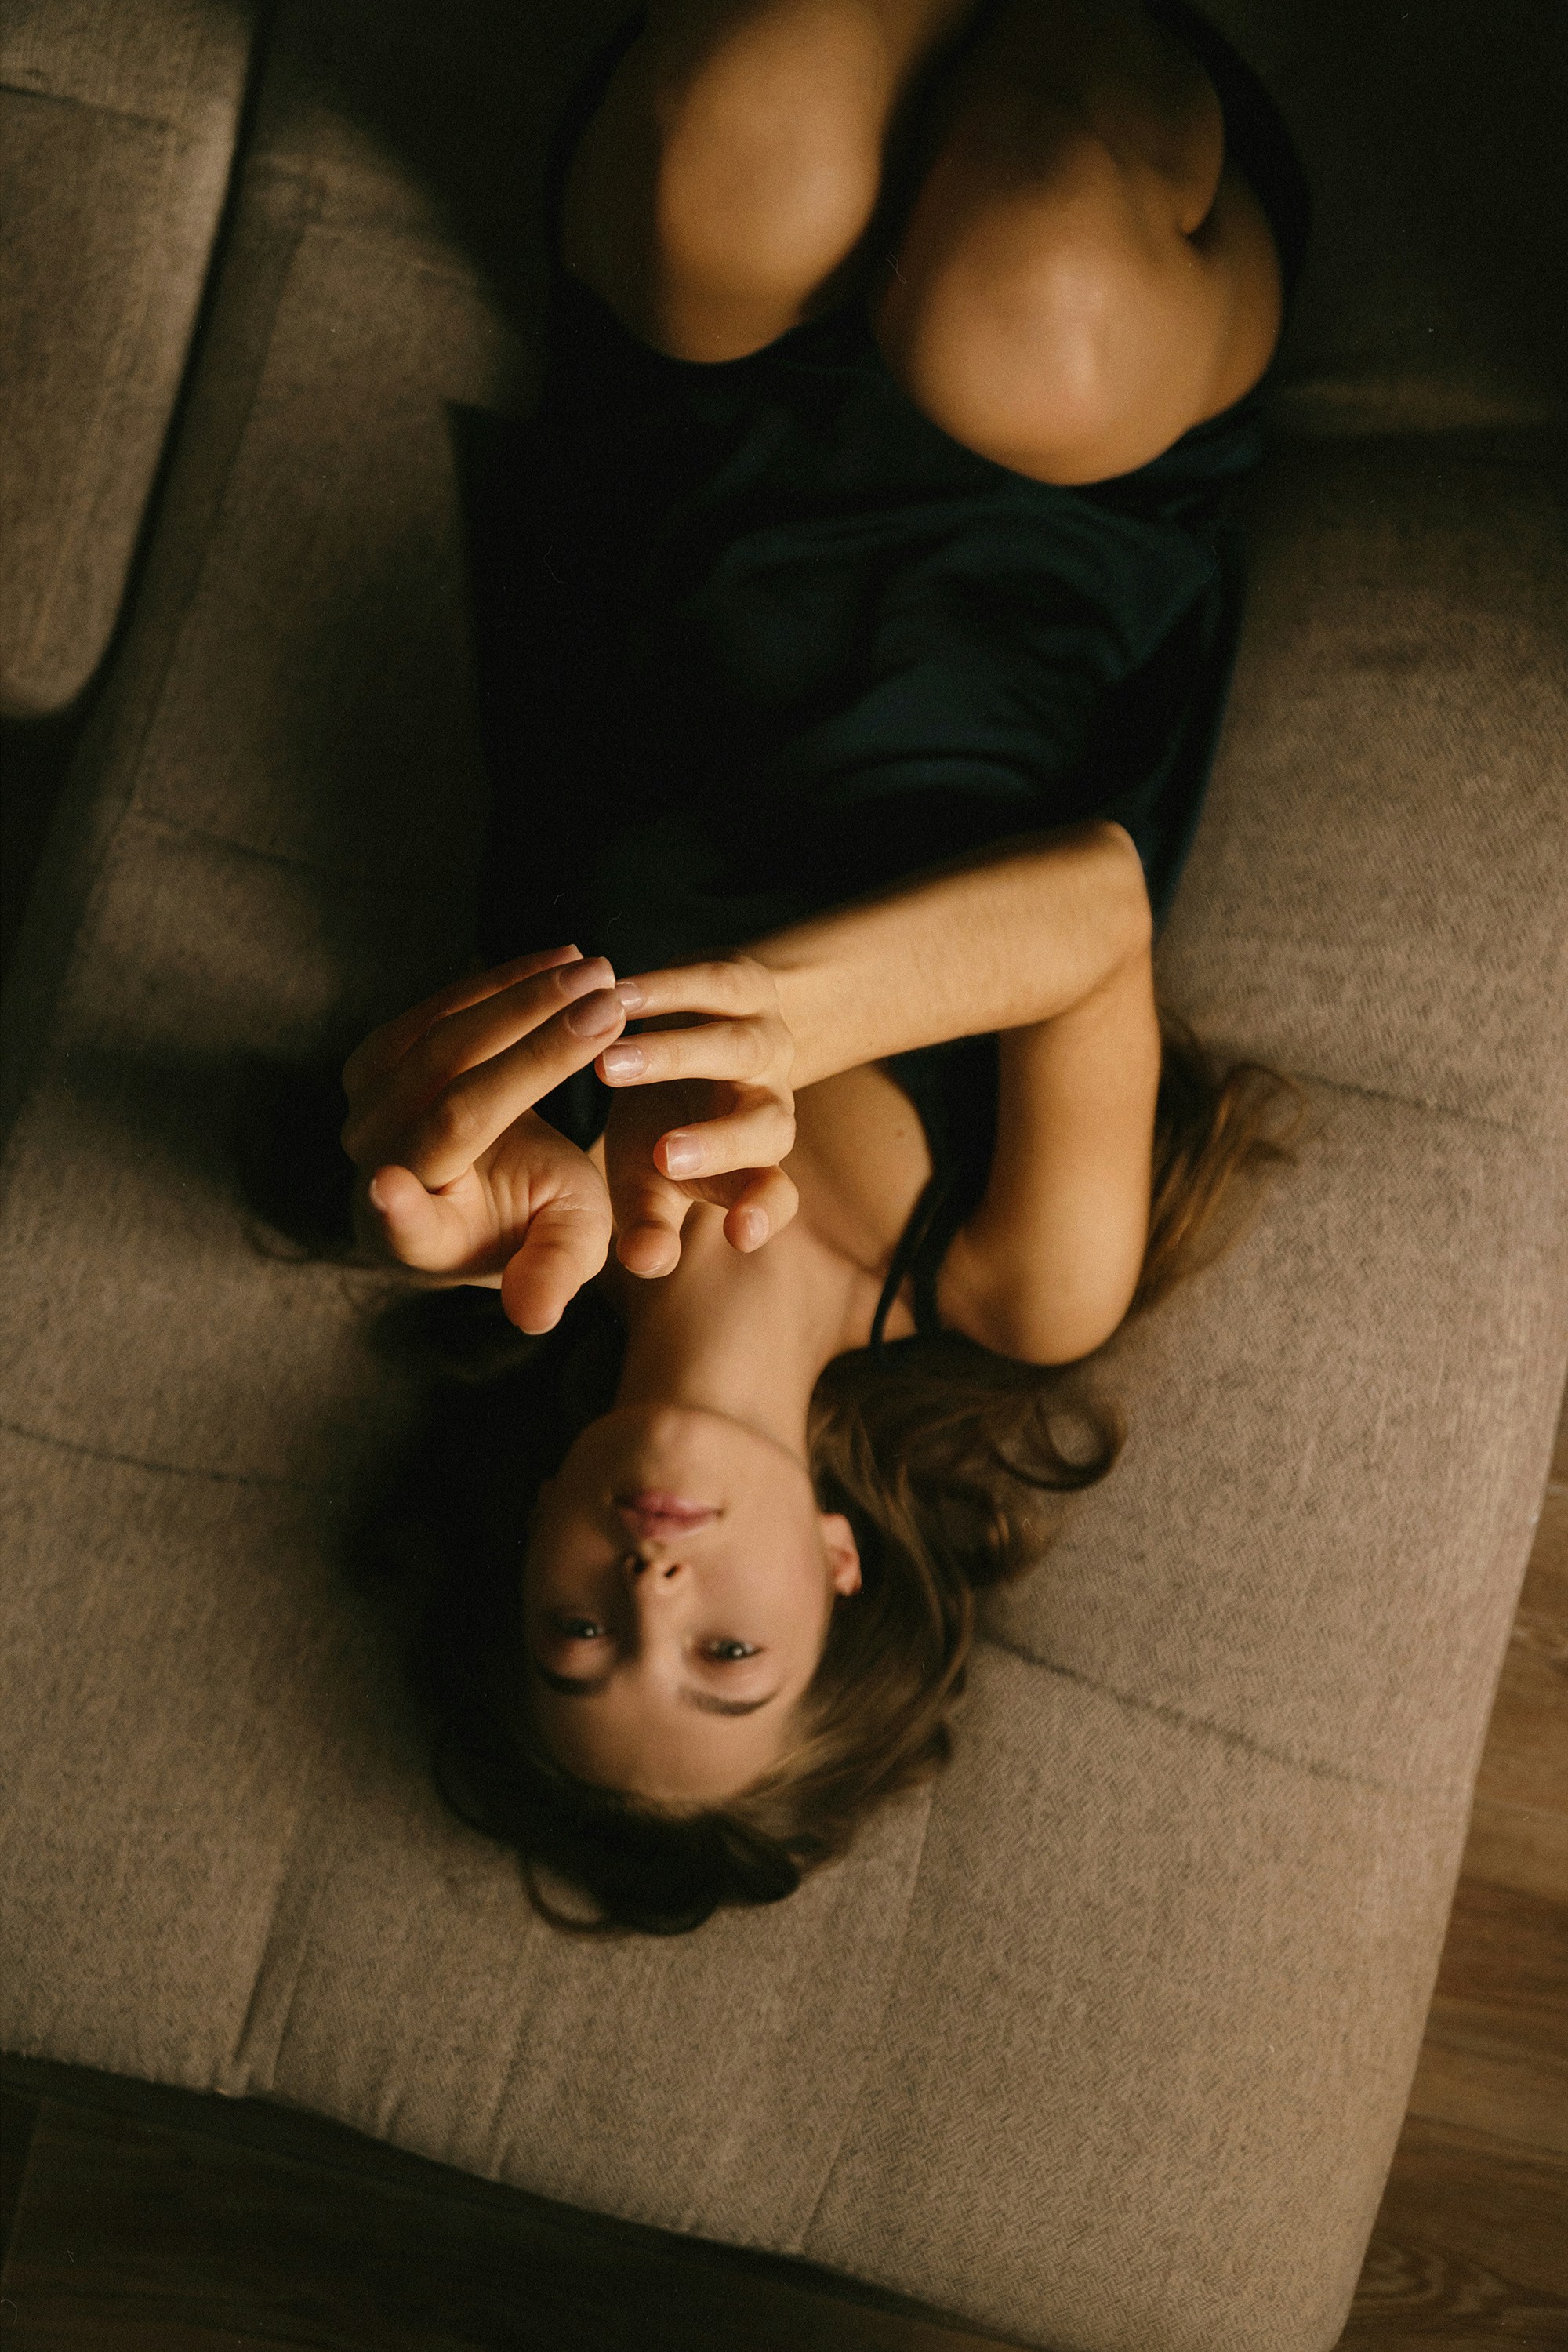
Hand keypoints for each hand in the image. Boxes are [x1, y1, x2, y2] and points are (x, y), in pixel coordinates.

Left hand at [340, 945, 636, 1331]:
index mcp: (419, 1237)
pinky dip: (499, 982)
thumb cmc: (534, 1214)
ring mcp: (367, 1111)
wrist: (489, 1171)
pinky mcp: (373, 1062)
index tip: (387, 1187)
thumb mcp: (565, 1242)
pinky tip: (559, 962)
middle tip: (611, 1001)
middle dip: (536, 1040)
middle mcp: (378, 1171)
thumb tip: (533, 1318)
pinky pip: (435, 1010)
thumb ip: (553, 1271)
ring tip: (599, 971)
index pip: (406, 1220)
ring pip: (441, 1039)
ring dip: (525, 996)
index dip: (396, 1208)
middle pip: (449, 1096)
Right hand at [593, 956, 799, 1276]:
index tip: (740, 1234)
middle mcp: (768, 1105)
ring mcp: (762, 1042)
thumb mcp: (646, 1177)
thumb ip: (648, 1221)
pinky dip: (666, 991)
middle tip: (662, 1156)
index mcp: (752, 1165)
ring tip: (608, 1063)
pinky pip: (712, 987)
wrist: (689, 1028)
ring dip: (674, 1056)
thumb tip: (646, 1263)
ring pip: (732, 1050)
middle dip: (719, 1144)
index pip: (775, 1196)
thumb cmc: (661, 1121)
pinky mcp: (743, 985)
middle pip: (765, 1129)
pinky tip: (616, 998)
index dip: (763, 1212)